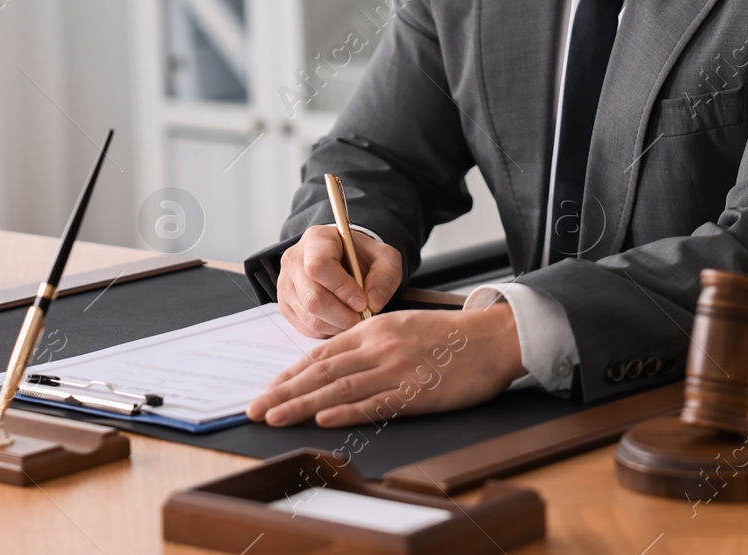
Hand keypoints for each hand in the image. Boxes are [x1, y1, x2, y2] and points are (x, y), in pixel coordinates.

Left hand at [247, 305, 526, 427]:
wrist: (492, 338)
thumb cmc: (448, 337)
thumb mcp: (401, 328)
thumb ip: (370, 344)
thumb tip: (335, 368)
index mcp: (373, 329)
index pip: (320, 353)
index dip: (289, 375)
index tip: (267, 391)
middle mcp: (378, 346)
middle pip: (321, 371)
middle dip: (283, 392)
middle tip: (255, 410)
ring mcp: (396, 369)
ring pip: (339, 387)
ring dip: (301, 404)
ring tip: (275, 418)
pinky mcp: (416, 391)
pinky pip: (375, 403)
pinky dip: (346, 411)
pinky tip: (323, 419)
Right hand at [277, 225, 401, 337]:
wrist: (344, 259)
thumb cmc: (362, 257)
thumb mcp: (384, 257)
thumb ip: (385, 276)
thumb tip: (373, 302)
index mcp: (316, 239)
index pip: (319, 267)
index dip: (342, 289)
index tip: (363, 301)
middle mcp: (294, 260)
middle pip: (312, 297)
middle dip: (343, 315)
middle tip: (363, 317)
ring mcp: (285, 284)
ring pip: (309, 316)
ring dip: (337, 325)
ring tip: (355, 319)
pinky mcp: (285, 304)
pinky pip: (305, 327)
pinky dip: (327, 331)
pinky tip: (341, 321)